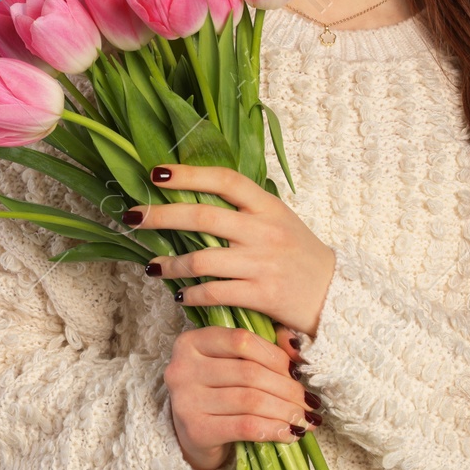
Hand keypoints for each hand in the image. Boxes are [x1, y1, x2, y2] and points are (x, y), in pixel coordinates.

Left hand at [127, 164, 335, 336]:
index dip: (188, 174)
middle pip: (203, 217)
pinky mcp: (262, 295)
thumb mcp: (280, 220)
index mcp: (268, 206)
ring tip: (152, 267)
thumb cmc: (301, 256)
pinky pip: (215, 292)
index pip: (225, 180)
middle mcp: (264, 230)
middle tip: (133, 217)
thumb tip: (194, 195)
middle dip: (161, 216)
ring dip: (170, 264)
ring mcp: (262, 263)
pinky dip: (192, 294)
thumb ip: (245, 209)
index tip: (156, 173)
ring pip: (202, 260)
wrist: (337, 297)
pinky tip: (181, 294)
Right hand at [165, 323, 317, 469]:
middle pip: (249, 373)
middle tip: (308, 401)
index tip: (297, 373)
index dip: (275, 356)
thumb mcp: (235, 363)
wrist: (194, 436)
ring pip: (250, 400)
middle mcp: (182, 367)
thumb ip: (264, 346)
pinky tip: (289, 433)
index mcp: (191, 342)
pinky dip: (273, 429)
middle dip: (287, 389)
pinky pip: (245, 426)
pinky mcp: (195, 430)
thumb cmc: (218, 393)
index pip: (241, 340)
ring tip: (304, 418)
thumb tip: (294, 346)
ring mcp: (185, 400)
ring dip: (285, 411)